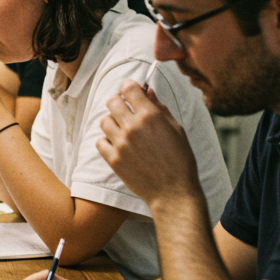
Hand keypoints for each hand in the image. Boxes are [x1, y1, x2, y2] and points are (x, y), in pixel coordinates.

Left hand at [96, 81, 202, 209]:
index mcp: (150, 116)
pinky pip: (99, 141)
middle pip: (111, 101)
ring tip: (122, 129)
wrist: (173, 192)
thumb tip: (147, 91)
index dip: (129, 87)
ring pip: (103, 120)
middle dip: (118, 102)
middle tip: (125, 109)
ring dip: (112, 122)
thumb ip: (160, 108)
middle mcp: (133, 127)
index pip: (128, 88)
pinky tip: (118, 145)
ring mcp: (120, 144)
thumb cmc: (180, 160)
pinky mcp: (113, 159)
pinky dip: (107, 141)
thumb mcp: (176, 129)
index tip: (131, 91)